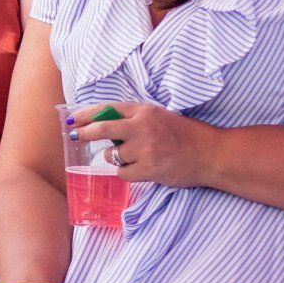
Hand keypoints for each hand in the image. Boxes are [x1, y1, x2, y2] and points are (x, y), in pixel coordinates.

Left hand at [69, 101, 216, 187]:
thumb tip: (101, 125)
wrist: (210, 154)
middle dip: (84, 133)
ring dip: (116, 158)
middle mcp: (143, 127)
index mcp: (145, 111)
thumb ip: (133, 118)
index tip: (73, 119)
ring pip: (113, 155)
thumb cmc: (185, 134)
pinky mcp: (148, 168)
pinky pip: (123, 173)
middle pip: (102, 129)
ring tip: (135, 157)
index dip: (87, 114)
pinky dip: (127, 172)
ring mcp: (145, 148)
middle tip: (74, 137)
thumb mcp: (159, 117)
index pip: (108, 109)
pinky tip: (142, 169)